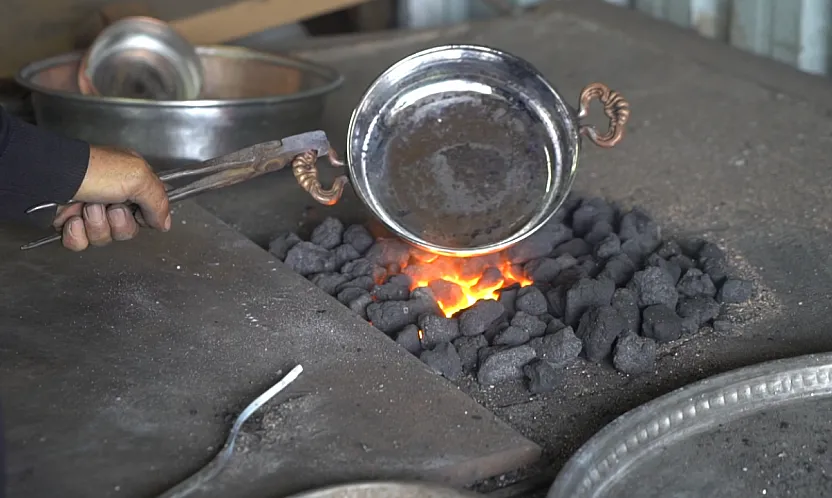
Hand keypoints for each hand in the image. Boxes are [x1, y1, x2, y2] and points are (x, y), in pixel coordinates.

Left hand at [53, 146, 170, 250]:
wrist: (52, 177)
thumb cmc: (95, 171)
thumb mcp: (140, 178)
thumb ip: (159, 202)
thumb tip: (164, 223)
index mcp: (130, 183)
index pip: (149, 212)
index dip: (145, 218)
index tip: (139, 213)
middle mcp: (112, 198)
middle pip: (128, 229)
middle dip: (119, 222)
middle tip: (110, 206)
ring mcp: (90, 212)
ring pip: (105, 238)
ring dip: (97, 225)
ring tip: (86, 207)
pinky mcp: (71, 225)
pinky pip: (82, 244)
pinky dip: (77, 234)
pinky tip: (72, 219)